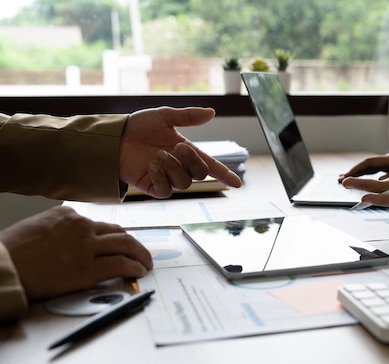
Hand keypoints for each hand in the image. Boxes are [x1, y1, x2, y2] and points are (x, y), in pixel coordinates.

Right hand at [0, 206, 152, 300]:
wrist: (1, 268)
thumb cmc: (11, 252)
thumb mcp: (36, 227)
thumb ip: (59, 229)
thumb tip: (71, 239)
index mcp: (67, 215)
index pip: (99, 223)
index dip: (113, 235)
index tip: (121, 242)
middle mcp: (81, 226)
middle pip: (118, 232)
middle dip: (133, 243)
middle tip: (141, 252)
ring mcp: (86, 247)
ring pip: (126, 245)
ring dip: (141, 254)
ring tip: (146, 263)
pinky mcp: (88, 269)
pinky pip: (121, 264)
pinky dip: (134, 267)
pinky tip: (139, 271)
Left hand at [120, 107, 242, 198]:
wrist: (114, 137)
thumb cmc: (138, 127)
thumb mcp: (164, 117)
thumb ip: (188, 117)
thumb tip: (212, 112)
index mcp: (187, 152)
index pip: (211, 166)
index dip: (225, 174)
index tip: (238, 183)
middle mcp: (180, 167)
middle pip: (199, 174)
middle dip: (191, 160)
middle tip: (176, 147)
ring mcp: (167, 178)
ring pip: (184, 183)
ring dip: (173, 168)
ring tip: (157, 155)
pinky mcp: (153, 187)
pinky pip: (165, 191)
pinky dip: (161, 178)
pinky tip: (151, 166)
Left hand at [341, 137, 388, 206]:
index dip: (382, 199)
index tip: (365, 196)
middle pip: (385, 191)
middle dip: (365, 188)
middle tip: (346, 183)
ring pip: (382, 186)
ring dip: (365, 184)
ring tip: (347, 181)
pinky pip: (384, 180)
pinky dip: (371, 178)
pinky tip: (359, 177)